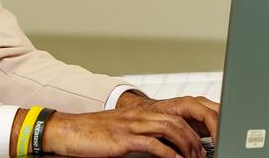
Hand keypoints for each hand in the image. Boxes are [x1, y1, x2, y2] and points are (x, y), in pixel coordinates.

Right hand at [40, 94, 218, 157]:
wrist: (67, 130)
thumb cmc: (91, 134)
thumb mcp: (119, 132)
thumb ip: (138, 136)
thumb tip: (157, 149)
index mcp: (139, 114)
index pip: (173, 116)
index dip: (190, 129)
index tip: (199, 144)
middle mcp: (138, 116)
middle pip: (176, 121)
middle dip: (193, 138)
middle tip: (201, 154)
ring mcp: (131, 126)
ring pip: (169, 129)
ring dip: (186, 145)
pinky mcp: (123, 139)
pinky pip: (153, 145)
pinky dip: (169, 155)